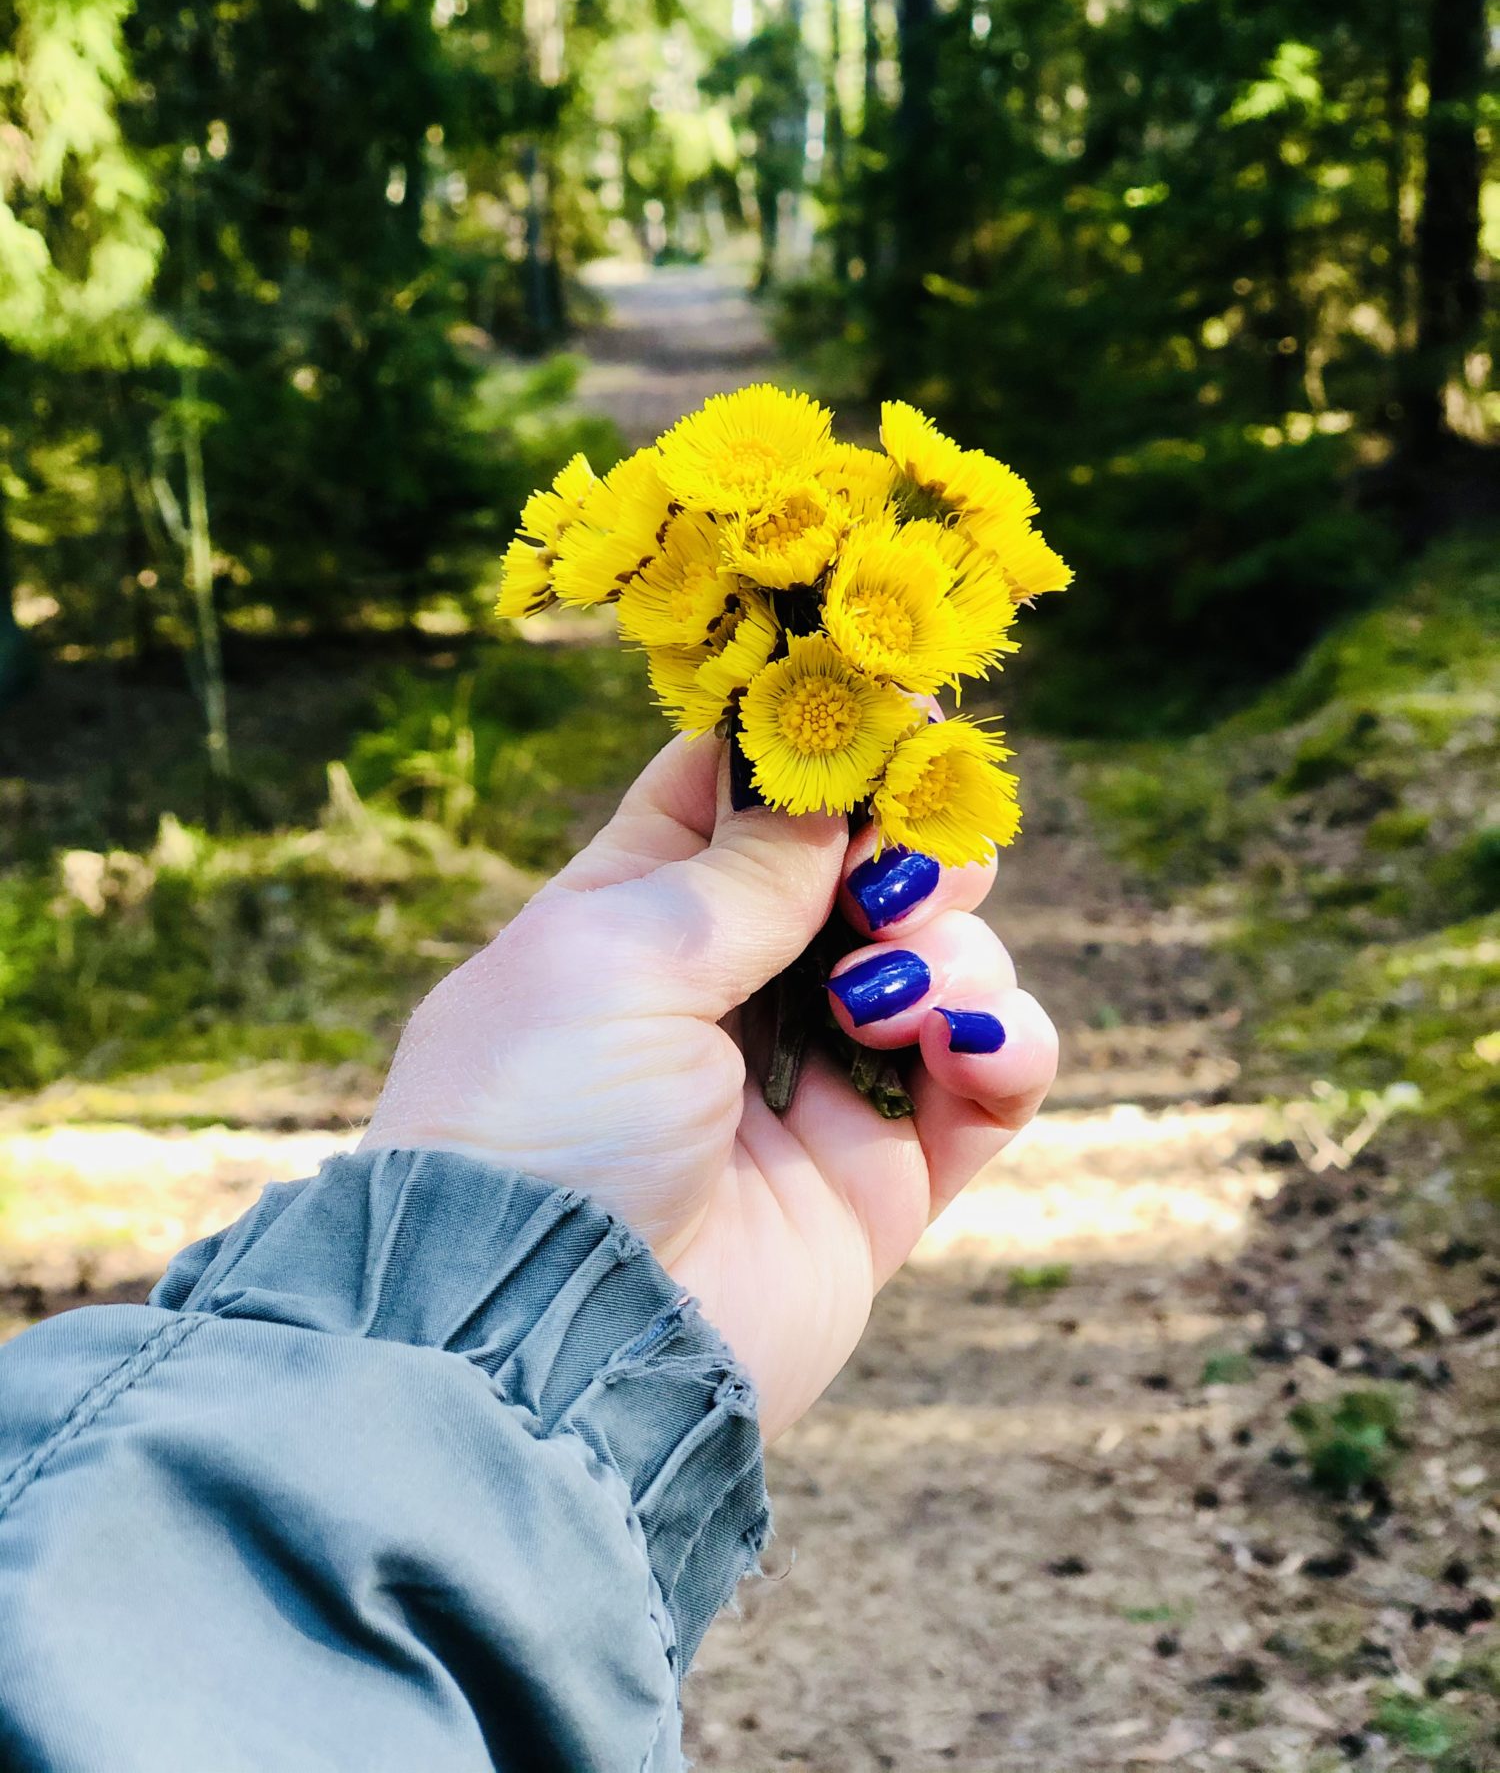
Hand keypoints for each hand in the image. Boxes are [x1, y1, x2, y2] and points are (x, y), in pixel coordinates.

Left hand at [364, 731, 1057, 1440]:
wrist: (544, 1348)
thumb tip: (822, 783)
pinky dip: (1005, 1041)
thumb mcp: (616, 957)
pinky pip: (990, 1077)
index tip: (887, 702)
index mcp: (633, 916)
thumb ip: (740, 871)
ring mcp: (812, 1081)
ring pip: (942, 958)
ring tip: (892, 994)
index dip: (811, 741)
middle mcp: (728, 990)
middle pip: (861, 866)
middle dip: (906, 842)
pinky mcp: (882, 1177)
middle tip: (904, 856)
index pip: (736, 793)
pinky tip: (963, 1041)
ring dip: (947, 948)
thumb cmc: (539, 1123)